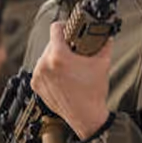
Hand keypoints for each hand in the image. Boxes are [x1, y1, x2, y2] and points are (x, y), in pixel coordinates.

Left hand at [31, 21, 111, 139]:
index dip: (65, 26)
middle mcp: (44, 65)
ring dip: (55, 58)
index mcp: (58, 57)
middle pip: (51, 43)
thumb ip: (104, 44)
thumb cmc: (93, 92)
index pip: (56, 29)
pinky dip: (50, 70)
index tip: (70, 30)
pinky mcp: (36, 84)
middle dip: (63, 45)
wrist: (86, 116)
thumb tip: (105, 35)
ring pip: (45, 56)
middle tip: (74, 51)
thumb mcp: (102, 63)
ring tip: (68, 66)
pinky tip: (61, 75)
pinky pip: (41, 69)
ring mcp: (38, 75)